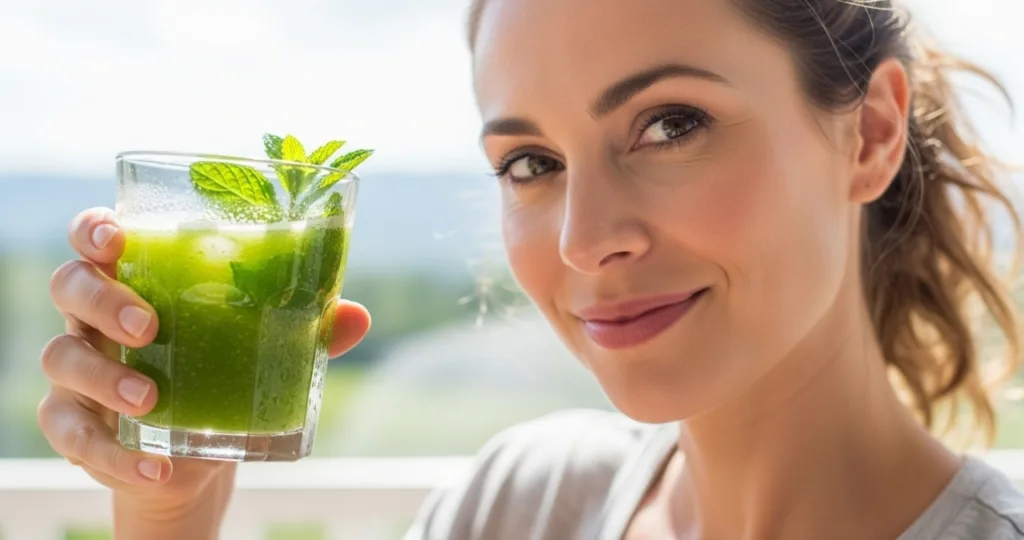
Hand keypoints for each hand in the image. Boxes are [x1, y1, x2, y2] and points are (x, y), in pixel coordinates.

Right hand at [37, 207, 370, 505]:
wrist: (194, 454)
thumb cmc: (221, 373)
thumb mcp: (262, 347)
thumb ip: (306, 328)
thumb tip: (356, 316)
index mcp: (137, 279)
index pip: (95, 237)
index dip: (93, 228)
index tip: (114, 236)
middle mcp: (94, 318)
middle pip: (71, 287)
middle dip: (104, 300)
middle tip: (150, 326)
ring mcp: (78, 372)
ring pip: (61, 358)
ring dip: (106, 378)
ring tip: (151, 398)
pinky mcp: (75, 427)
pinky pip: (73, 436)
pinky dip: (115, 455)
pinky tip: (158, 466)